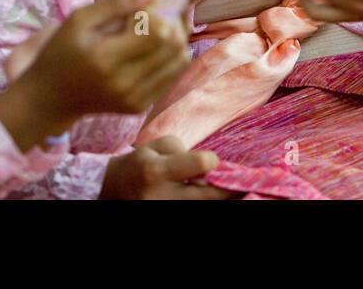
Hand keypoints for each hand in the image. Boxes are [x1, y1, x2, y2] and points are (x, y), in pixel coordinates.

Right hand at [24, 0, 190, 113]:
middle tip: (158, 14)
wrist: (51, 98)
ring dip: (176, 39)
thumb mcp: (80, 19)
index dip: (160, 13)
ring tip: (157, 30)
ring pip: (179, 61)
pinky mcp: (140, 107)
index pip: (156, 33)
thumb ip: (118, 3)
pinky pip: (172, 76)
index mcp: (105, 58)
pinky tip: (153, 48)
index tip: (147, 5)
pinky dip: (170, 57)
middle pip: (173, 46)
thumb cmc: (61, 51)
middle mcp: (123, 83)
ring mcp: (134, 99)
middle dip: (172, 23)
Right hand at [100, 137, 235, 199]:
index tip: (214, 161)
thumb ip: (183, 151)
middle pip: (208, 196)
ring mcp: (163, 211)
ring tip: (235, 190)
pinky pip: (196, 209)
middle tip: (248, 182)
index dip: (211, 162)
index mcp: (156, 171)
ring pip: (203, 206)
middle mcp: (161, 196)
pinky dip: (207, 201)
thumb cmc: (140, 162)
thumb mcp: (155, 145)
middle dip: (231, 189)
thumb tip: (206, 167)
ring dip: (221, 198)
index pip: (198, 166)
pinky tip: (218, 195)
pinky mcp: (166, 216)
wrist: (114, 190)